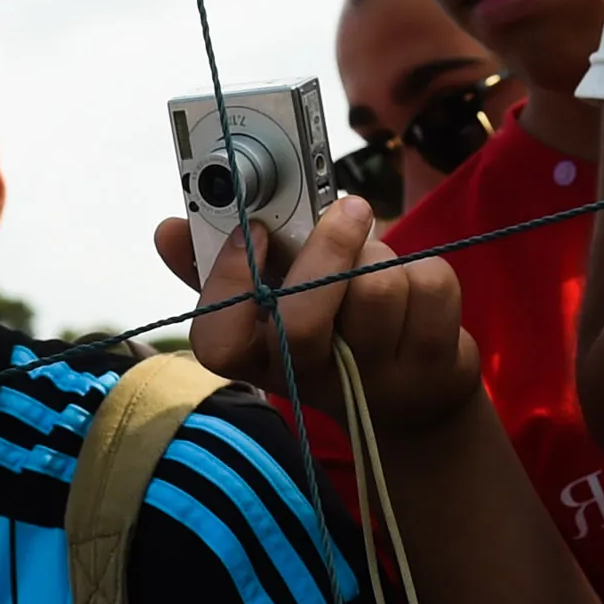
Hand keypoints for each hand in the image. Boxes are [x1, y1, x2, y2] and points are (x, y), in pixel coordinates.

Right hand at [154, 194, 483, 442]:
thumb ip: (221, 265)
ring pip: (378, 290)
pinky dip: (425, 269)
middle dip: (326, 251)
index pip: (218, 344)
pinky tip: (414, 291)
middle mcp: (311, 379)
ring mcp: (375, 380)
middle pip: (303, 324)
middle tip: (346, 209)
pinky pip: (430, 286)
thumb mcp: (274, 304)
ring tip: (376, 261)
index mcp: (260, 358)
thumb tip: (168, 230)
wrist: (413, 395)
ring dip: (382, 255)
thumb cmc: (331, 330)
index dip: (229, 284)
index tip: (251, 230)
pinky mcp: (435, 366)